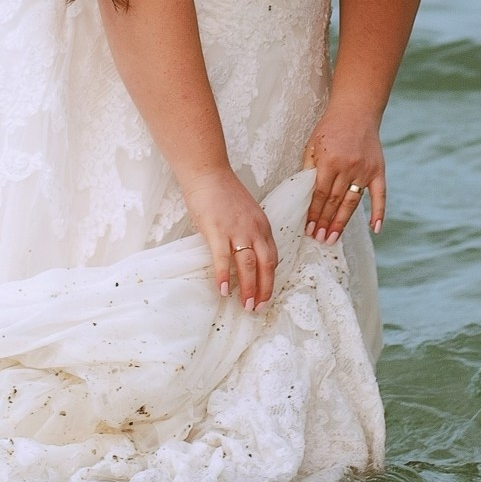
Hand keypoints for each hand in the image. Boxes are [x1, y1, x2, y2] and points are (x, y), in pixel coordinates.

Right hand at [180, 169, 276, 310]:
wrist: (208, 173)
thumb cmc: (223, 192)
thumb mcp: (246, 212)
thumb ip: (249, 232)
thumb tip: (245, 254)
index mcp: (262, 225)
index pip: (272, 256)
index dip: (270, 278)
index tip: (266, 294)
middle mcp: (254, 229)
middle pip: (266, 264)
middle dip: (264, 289)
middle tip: (258, 307)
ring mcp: (236, 230)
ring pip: (247, 264)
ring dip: (248, 287)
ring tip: (245, 305)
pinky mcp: (217, 230)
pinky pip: (223, 258)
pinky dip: (224, 275)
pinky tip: (222, 290)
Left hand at [302, 102, 386, 242]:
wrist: (356, 111)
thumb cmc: (330, 127)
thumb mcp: (313, 145)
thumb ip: (309, 168)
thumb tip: (306, 195)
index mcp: (329, 161)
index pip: (320, 195)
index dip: (314, 213)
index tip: (309, 229)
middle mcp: (348, 168)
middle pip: (335, 202)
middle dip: (325, 222)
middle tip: (319, 239)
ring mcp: (365, 170)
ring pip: (352, 203)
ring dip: (341, 222)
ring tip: (333, 238)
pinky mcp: (378, 170)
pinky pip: (380, 195)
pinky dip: (378, 213)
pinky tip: (376, 229)